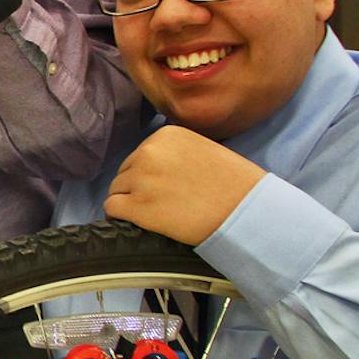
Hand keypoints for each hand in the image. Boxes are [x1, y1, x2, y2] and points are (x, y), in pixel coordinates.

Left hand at [103, 125, 266, 245]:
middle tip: (163, 203)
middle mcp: (148, 152)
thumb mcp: (202, 150)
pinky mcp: (137, 206)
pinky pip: (112, 208)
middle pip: (126, 172)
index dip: (150, 174)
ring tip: (157, 213)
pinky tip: (139, 222)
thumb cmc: (233, 184)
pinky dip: (121, 217)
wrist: (245, 210)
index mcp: (165, 135)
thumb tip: (152, 167)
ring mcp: (141, 179)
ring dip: (131, 202)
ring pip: (116, 190)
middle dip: (138, 188)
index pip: (141, 155)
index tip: (168, 187)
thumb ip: (174, 153)